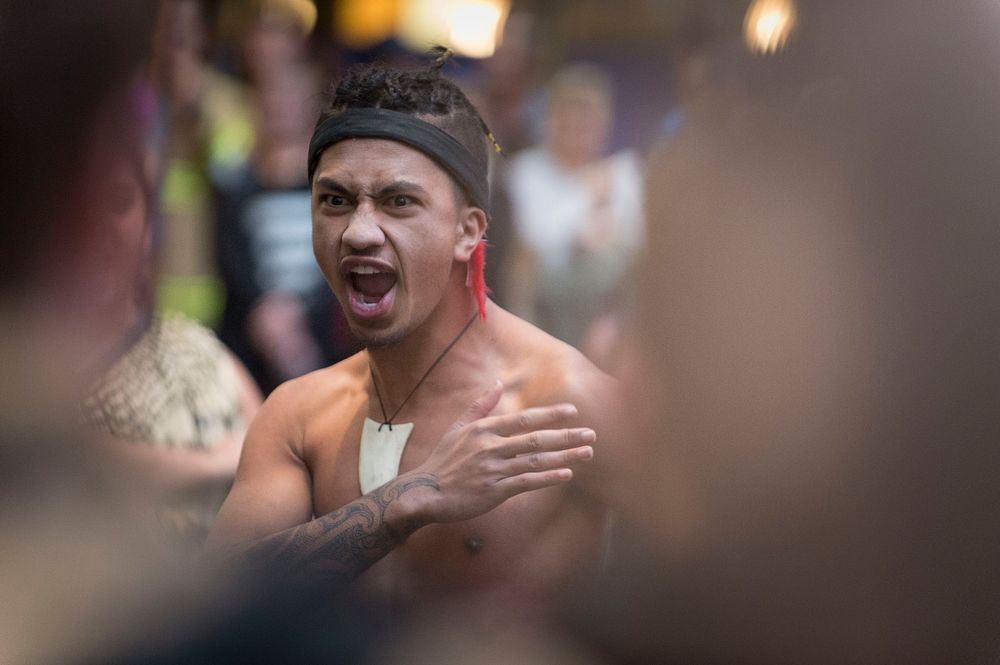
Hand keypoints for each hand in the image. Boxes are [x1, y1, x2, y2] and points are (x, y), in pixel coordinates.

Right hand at [400, 380, 595, 523]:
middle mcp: (490, 447)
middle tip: (591, 434)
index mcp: (483, 430)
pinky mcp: (494, 491)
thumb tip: (498, 384)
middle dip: (565, 435)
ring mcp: (493, 470)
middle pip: (535, 439)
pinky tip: (567, 474)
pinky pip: (526, 483)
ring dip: (564, 456)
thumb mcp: (458, 428)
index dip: (549, 415)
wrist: (426, 492)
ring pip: (535, 461)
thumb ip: (480, 406)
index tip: (573, 411)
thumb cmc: (443, 460)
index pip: (523, 419)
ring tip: (587, 452)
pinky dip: (548, 478)